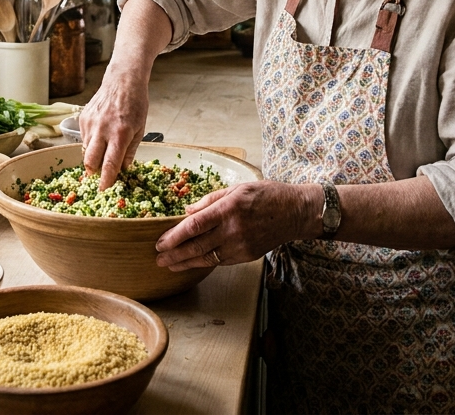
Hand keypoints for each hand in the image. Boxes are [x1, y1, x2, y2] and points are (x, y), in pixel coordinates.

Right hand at [80, 65, 148, 188]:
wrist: (122, 80)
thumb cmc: (135, 104)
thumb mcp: (140, 129)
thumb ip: (130, 151)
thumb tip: (123, 170)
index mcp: (120, 134)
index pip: (110, 164)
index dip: (106, 180)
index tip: (104, 191)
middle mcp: (102, 129)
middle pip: (90, 161)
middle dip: (93, 173)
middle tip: (99, 176)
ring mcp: (90, 123)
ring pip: (85, 151)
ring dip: (92, 157)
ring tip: (103, 151)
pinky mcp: (83, 118)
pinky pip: (84, 138)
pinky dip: (91, 143)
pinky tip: (100, 135)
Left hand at [154, 181, 318, 270]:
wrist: (295, 213)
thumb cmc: (266, 195)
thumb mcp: (237, 188)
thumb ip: (210, 200)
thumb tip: (187, 211)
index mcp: (228, 209)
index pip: (194, 226)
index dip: (174, 236)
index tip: (160, 242)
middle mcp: (233, 229)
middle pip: (196, 246)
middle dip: (174, 254)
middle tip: (158, 258)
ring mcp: (241, 245)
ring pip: (206, 258)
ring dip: (185, 263)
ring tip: (169, 265)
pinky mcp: (247, 255)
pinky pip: (220, 261)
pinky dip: (204, 263)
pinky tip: (192, 263)